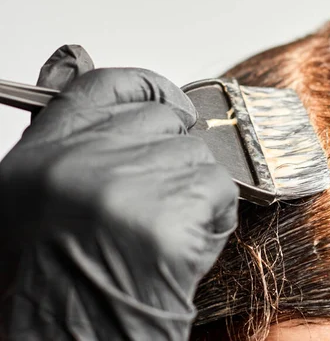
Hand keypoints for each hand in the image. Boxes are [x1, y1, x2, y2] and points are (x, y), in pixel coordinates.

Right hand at [0, 46, 237, 339]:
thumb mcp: (37, 202)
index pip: (104, 87)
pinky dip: (214, 218)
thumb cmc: (59, 283)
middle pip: (165, 123)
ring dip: (196, 194)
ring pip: (198, 157)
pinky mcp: (169, 216)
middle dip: (177, 158)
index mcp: (42, 156)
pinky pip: (220, 190)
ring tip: (166, 235)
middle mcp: (80, 162)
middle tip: (165, 200)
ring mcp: (126, 185)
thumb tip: (112, 104)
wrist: (75, 338)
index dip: (148, 88)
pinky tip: (185, 248)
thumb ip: (74, 150)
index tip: (173, 104)